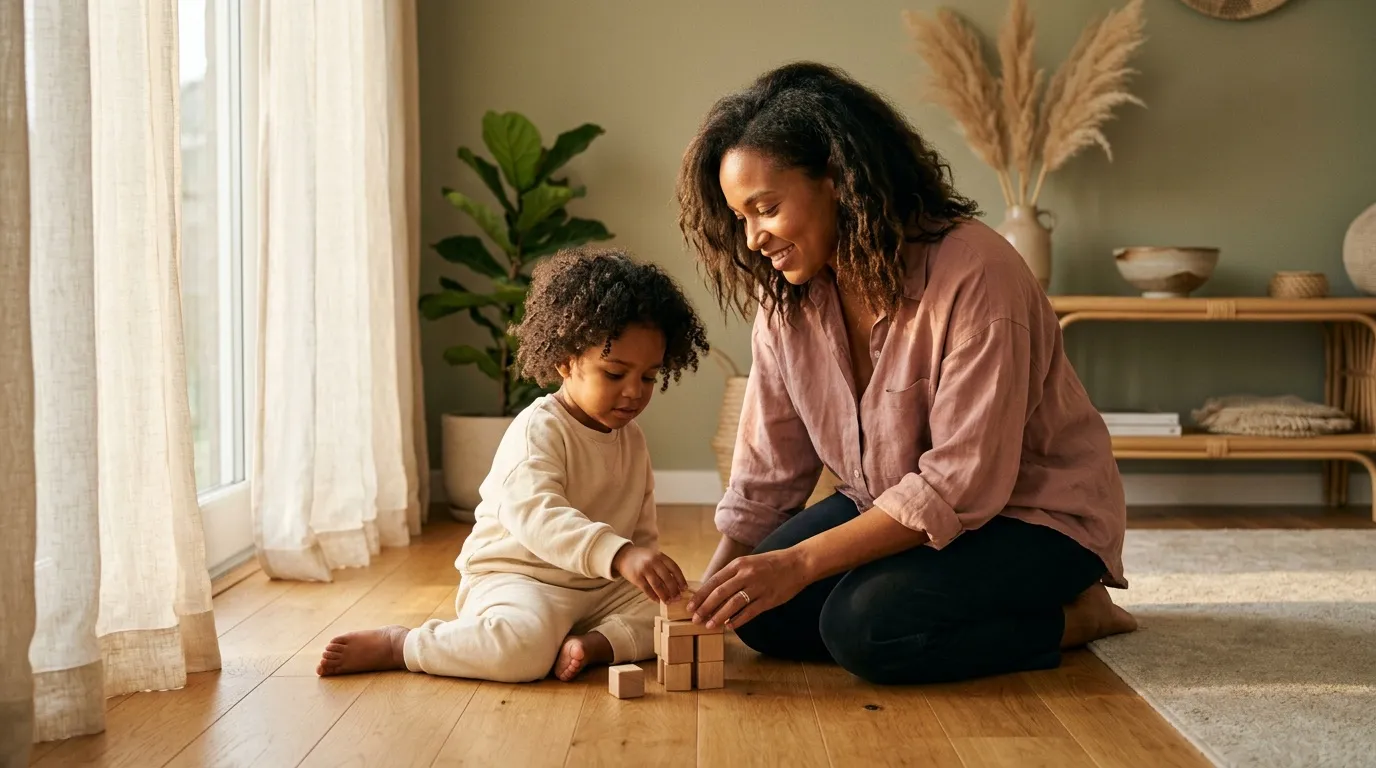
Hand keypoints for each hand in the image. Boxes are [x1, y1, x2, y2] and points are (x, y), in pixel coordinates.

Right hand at [612, 545, 687, 601]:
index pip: (674, 568)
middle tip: (678, 598)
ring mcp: (644, 569)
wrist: (623, 556)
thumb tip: (676, 583)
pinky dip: (653, 596)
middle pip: (667, 578)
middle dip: (674, 590)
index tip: (684, 588)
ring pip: (657, 585)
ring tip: (669, 602)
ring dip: (664, 595)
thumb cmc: (642, 558)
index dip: (681, 579)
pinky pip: (647, 589)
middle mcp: (653, 562)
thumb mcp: (655, 557)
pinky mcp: (636, 577)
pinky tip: (658, 601)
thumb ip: (664, 566)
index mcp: (660, 556)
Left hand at [686, 547, 810, 629]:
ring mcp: (758, 587)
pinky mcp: (768, 599)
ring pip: (733, 604)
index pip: (714, 581)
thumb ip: (733, 574)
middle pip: (720, 593)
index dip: (701, 595)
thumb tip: (714, 590)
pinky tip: (730, 626)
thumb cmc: (771, 563)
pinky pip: (749, 612)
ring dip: (719, 616)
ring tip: (709, 625)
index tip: (690, 606)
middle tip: (695, 619)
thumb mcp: (749, 562)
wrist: (797, 563)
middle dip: (705, 608)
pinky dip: (738, 620)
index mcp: (739, 564)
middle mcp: (746, 574)